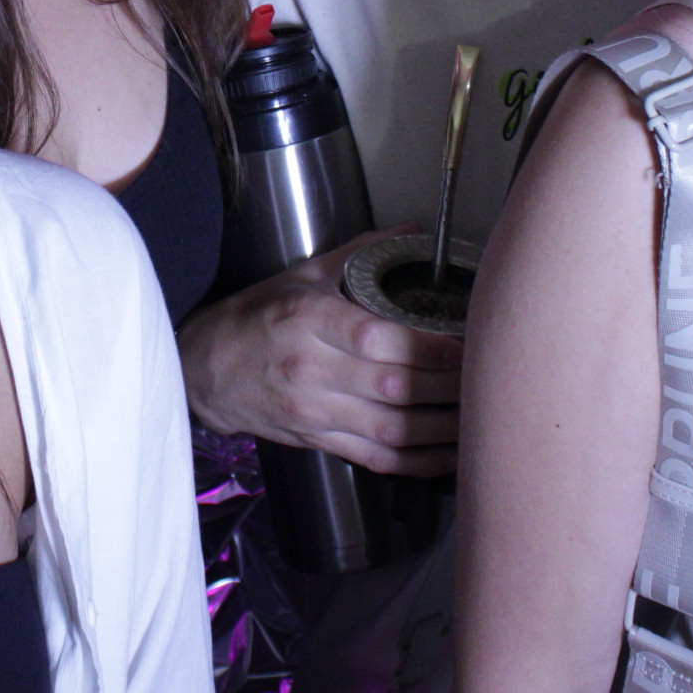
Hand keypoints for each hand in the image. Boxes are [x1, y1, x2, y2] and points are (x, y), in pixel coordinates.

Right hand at [176, 228, 463, 476]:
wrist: (205, 370)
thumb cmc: (254, 317)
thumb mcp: (300, 276)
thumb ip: (359, 254)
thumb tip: (411, 230)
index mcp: (308, 319)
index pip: (377, 340)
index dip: (428, 348)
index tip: (466, 343)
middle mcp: (311, 369)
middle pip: (393, 388)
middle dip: (448, 387)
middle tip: (487, 377)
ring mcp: (314, 412)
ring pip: (392, 430)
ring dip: (444, 428)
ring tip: (481, 415)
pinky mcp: (317, 440)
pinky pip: (378, 458)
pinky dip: (419, 461)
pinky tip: (450, 452)